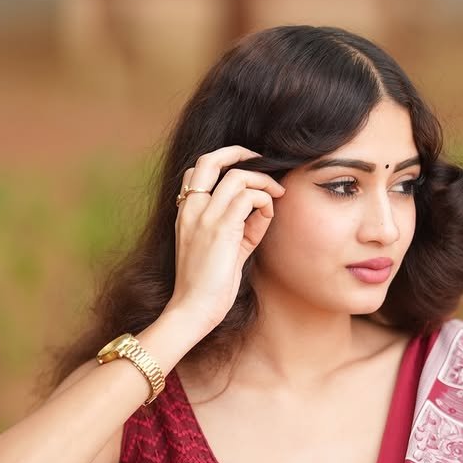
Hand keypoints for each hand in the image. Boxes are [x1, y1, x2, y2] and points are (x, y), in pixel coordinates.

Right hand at [169, 144, 285, 333]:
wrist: (192, 310)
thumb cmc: (209, 284)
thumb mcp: (227, 248)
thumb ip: (243, 225)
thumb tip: (265, 207)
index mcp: (186, 212)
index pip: (198, 170)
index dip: (225, 163)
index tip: (249, 174)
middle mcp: (191, 209)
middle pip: (210, 159)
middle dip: (241, 153)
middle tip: (263, 162)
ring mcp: (204, 217)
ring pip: (237, 176)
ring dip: (263, 182)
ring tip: (276, 195)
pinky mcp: (220, 229)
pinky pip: (248, 197)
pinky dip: (264, 200)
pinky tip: (269, 213)